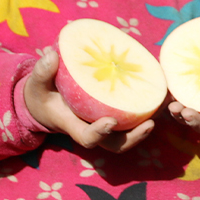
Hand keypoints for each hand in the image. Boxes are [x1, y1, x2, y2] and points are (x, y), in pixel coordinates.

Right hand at [24, 49, 153, 152]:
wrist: (46, 103)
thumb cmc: (42, 94)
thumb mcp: (37, 85)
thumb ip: (43, 73)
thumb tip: (52, 55)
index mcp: (73, 125)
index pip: (88, 138)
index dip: (99, 133)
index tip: (110, 121)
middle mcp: (92, 129)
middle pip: (116, 144)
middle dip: (133, 138)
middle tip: (150, 123)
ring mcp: (105, 124)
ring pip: (128, 135)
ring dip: (146, 127)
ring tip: (162, 111)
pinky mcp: (115, 115)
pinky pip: (133, 119)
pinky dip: (147, 111)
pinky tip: (161, 96)